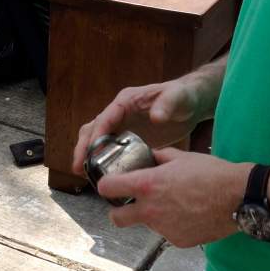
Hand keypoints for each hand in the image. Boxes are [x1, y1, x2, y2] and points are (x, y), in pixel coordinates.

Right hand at [70, 74, 212, 175]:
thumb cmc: (182, 96)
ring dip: (88, 153)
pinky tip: (103, 174)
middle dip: (83, 147)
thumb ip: (167, 104)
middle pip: (94, 128)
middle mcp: (119, 112)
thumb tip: (155, 117)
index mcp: (126, 101)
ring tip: (84, 174)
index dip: (96, 135)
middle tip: (79, 167)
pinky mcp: (128, 136)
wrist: (191, 103)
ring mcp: (123, 124)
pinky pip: (110, 147)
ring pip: (97, 138)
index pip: (105, 117)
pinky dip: (102, 158)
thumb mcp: (177, 98)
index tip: (90, 152)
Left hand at [99, 149, 247, 246]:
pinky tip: (187, 214)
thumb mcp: (180, 157)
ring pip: (146, 224)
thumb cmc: (210, 173)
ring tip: (173, 203)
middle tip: (129, 203)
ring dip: (151, 216)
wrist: (238, 197)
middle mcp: (150, 210)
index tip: (110, 183)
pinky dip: (172, 225)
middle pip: (116, 218)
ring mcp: (164, 229)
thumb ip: (158, 157)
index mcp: (147, 185)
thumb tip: (149, 156)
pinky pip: (167, 232)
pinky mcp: (178, 241)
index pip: (107, 188)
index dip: (105, 184)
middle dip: (117, 211)